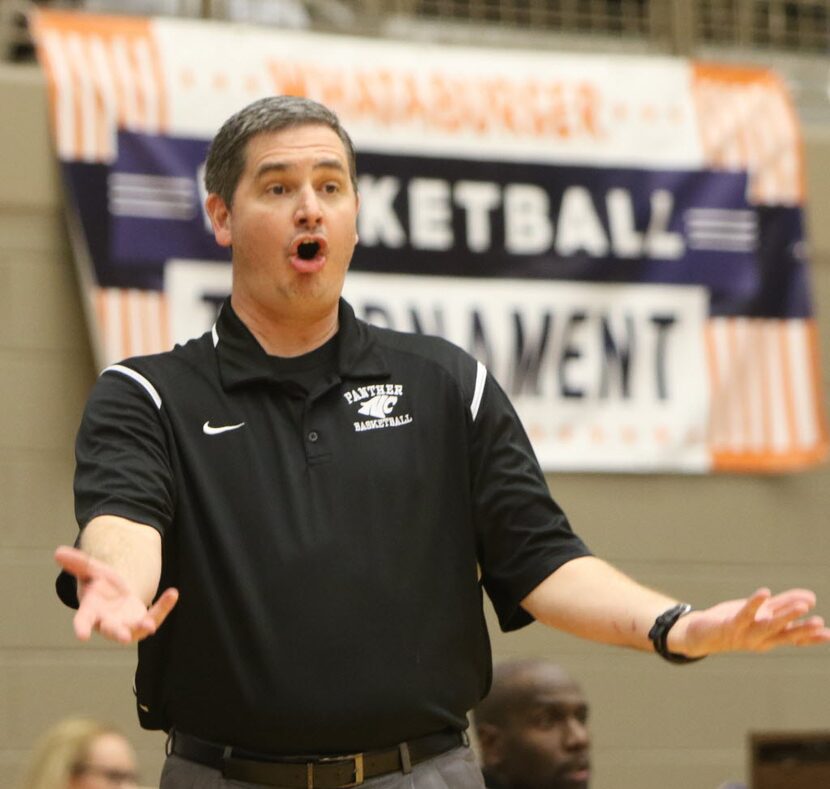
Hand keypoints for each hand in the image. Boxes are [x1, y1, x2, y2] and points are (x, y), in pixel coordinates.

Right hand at [55, 546, 178, 643]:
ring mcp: (126, 624)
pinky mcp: (143, 621)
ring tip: (150, 624)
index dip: (82, 628)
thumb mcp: (91, 570)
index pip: (84, 620)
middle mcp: (107, 622)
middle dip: (117, 633)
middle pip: (111, 630)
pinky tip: (173, 593)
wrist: (118, 594)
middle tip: (123, 638)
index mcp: (91, 610)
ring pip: (135, 630)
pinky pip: (155, 615)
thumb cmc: (100, 585)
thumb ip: (77, 563)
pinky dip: (163, 606)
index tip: (81, 636)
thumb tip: (58, 552)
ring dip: (143, 626)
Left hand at [670, 588, 829, 656]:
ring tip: (801, 606)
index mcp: (770, 639)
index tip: (828, 633)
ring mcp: (745, 633)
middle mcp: (760, 639)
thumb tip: (810, 598)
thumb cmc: (736, 623)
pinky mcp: (731, 624)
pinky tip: (765, 593)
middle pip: (784, 633)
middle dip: (802, 628)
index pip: (794, 638)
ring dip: (785, 616)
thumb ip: (784, 605)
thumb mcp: (762, 614)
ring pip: (768, 625)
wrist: (702, 634)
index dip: (811, 637)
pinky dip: (755, 603)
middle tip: (820, 622)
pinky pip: (745, 613)